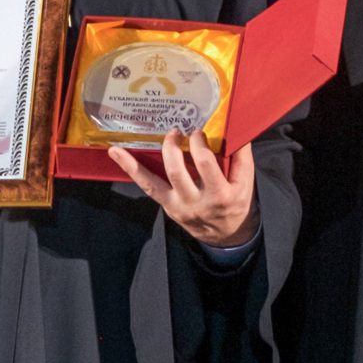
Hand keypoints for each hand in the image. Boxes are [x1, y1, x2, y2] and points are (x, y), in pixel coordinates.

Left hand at [108, 129, 258, 246]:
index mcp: (219, 195)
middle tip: (177, 132)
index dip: (199, 144)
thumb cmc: (236, 203)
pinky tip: (116, 153)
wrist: (226, 236)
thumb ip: (242, 157)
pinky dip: (130, 169)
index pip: (206, 164)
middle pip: (177, 171)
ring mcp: (177, 206)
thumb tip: (236, 126)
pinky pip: (147, 186)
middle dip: (174, 147)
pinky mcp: (167, 206)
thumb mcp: (246, 184)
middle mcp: (195, 202)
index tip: (198, 133)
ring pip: (155, 181)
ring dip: (147, 155)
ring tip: (157, 136)